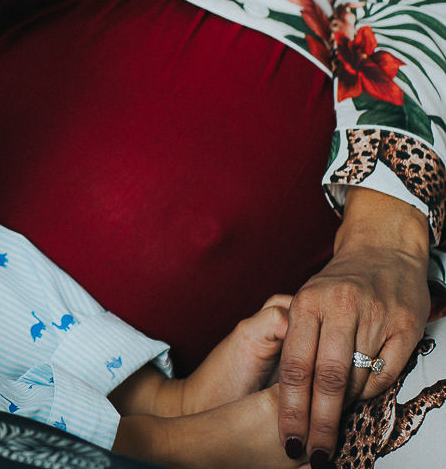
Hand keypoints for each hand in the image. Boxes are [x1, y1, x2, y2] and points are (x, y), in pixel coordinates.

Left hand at [275, 188, 430, 463]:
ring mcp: (376, 317)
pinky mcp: (405, 325)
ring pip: (359, 379)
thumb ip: (298, 340)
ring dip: (345, 408)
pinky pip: (387, 374)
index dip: (291, 407)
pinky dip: (372, 392)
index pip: (296, 365)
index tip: (289, 438)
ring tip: (334, 428)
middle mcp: (341, 308)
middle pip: (328, 379)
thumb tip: (293, 395)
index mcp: (308, 303)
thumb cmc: (337, 284)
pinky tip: (361, 398)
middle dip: (320, 422)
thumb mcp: (306, 301)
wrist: (381, 248)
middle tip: (315, 453)